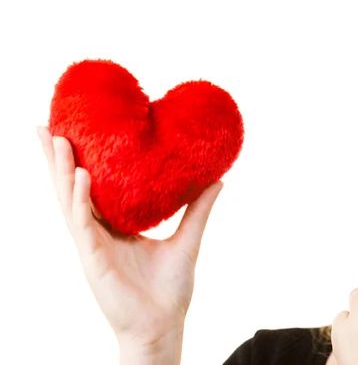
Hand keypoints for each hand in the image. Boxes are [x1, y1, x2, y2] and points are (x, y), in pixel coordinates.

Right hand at [37, 126, 222, 349]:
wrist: (165, 324)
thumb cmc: (169, 288)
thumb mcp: (188, 239)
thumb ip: (199, 209)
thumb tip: (218, 179)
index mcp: (115, 227)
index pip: (92, 187)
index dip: (79, 161)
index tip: (73, 131)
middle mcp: (98, 232)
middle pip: (72, 189)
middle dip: (57, 160)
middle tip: (47, 126)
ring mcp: (92, 246)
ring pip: (70, 202)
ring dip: (61, 171)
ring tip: (57, 139)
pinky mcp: (94, 259)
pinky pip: (83, 225)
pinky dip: (80, 200)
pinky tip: (80, 176)